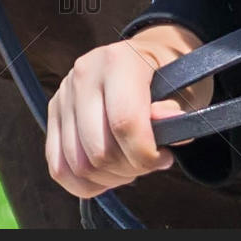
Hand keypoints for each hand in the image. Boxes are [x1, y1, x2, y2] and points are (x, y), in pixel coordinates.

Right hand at [45, 24, 212, 198]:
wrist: (150, 57)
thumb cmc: (172, 75)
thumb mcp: (187, 86)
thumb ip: (177, 107)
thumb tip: (165, 120)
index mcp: (120, 60)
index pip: (125, 122)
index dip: (145, 153)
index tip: (165, 158)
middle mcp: (85, 73)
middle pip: (98, 149)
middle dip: (130, 168)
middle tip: (150, 162)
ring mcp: (64, 94)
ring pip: (77, 163)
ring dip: (109, 178)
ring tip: (132, 165)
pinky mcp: (53, 113)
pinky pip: (58, 166)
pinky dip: (84, 183)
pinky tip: (109, 176)